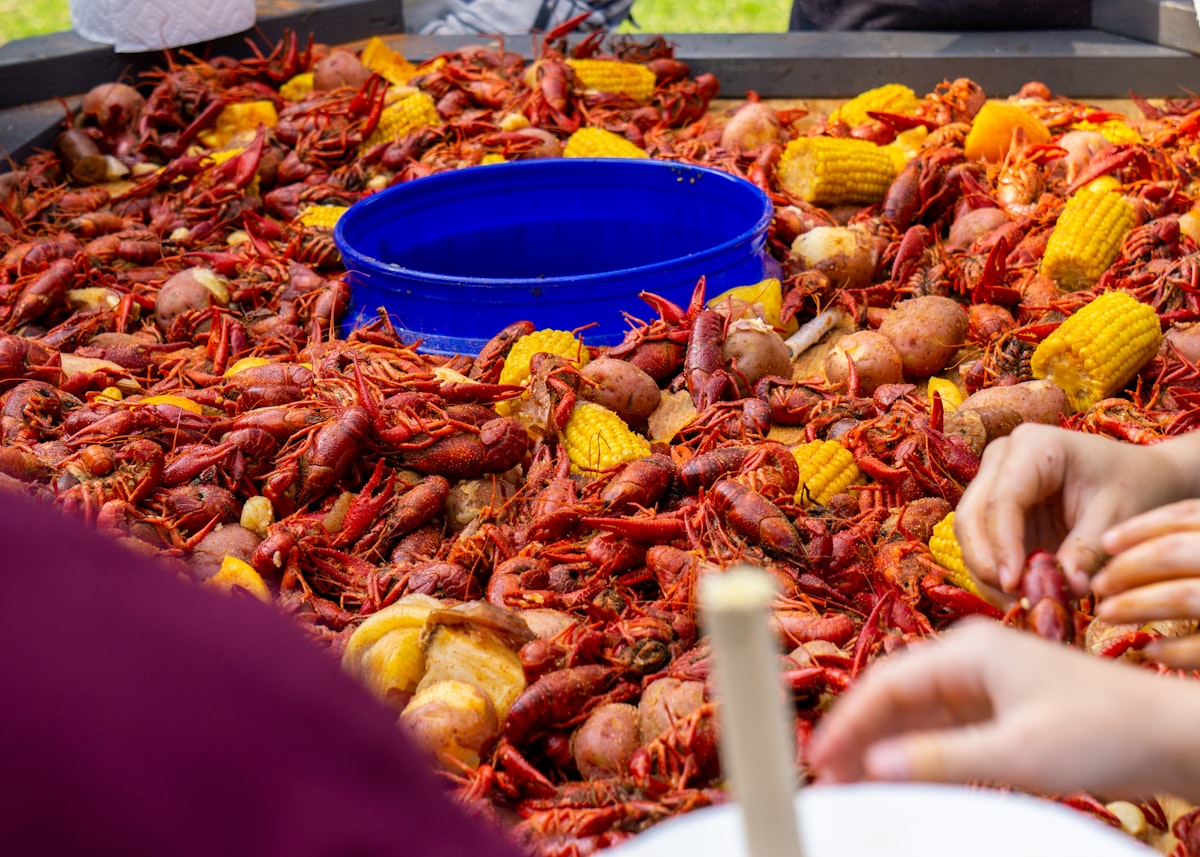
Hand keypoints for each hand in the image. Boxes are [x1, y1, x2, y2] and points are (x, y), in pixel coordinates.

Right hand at [806, 621, 1199, 802]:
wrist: (1170, 736)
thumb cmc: (1100, 731)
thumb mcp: (1017, 751)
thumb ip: (941, 760)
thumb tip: (870, 768)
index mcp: (968, 650)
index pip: (886, 682)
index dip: (846, 722)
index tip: (815, 759)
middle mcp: (969, 660)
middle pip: (894, 698)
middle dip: (858, 738)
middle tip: (825, 781)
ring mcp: (984, 687)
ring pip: (915, 719)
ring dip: (883, 751)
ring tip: (849, 786)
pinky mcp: (998, 714)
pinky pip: (942, 735)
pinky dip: (917, 758)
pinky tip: (897, 782)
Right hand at [953, 424, 1191, 593]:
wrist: (1137, 478)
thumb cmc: (1130, 487)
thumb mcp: (1116, 517)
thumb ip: (1087, 550)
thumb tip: (1065, 589)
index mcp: (1035, 446)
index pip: (1003, 498)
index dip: (1002, 544)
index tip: (1014, 585)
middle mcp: (1002, 458)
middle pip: (972, 514)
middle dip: (986, 562)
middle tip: (1014, 601)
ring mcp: (992, 479)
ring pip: (968, 531)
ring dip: (985, 572)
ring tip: (1018, 603)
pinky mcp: (992, 505)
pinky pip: (979, 542)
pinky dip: (992, 572)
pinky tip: (1015, 595)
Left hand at [1093, 499, 1199, 668]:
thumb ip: (1188, 546)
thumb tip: (1116, 548)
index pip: (1188, 515)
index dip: (1141, 527)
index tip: (1106, 542)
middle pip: (1175, 551)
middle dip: (1129, 567)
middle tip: (1097, 584)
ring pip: (1184, 595)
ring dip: (1137, 604)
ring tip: (1107, 613)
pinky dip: (1176, 651)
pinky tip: (1152, 651)